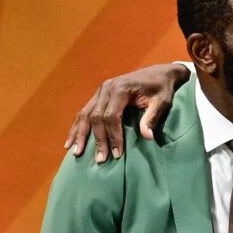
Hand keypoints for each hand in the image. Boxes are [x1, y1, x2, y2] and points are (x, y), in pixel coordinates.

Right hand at [65, 63, 189, 162]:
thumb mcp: (162, 102)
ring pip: (85, 115)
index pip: (112, 116)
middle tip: (100, 159)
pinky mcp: (98, 95)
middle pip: (96, 117)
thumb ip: (152, 117)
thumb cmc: (161, 88)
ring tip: (75, 152)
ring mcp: (100, 91)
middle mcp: (106, 88)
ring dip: (80, 134)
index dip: (113, 136)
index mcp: (121, 89)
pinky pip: (84, 112)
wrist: (158, 73)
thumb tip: (147, 137)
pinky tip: (71, 141)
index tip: (117, 153)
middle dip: (98, 140)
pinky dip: (77, 127)